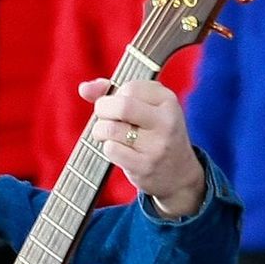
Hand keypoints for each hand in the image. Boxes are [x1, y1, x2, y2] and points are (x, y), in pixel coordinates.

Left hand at [80, 78, 205, 217]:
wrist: (180, 175)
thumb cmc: (155, 136)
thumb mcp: (146, 108)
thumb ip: (115, 93)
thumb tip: (84, 89)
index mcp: (168, 101)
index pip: (129, 87)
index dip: (115, 95)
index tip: (117, 105)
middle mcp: (166, 121)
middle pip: (121, 106)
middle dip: (102, 109)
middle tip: (103, 117)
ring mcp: (156, 146)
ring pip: (112, 128)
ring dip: (100, 130)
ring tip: (106, 134)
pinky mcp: (145, 166)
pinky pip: (111, 149)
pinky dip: (107, 148)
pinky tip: (116, 150)